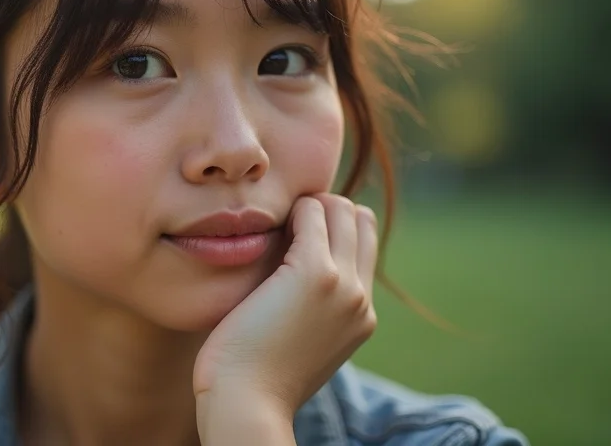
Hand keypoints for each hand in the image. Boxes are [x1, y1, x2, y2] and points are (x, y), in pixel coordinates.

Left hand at [194, 194, 378, 426]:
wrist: (247, 404)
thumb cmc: (252, 377)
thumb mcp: (293, 341)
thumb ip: (303, 310)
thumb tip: (283, 281)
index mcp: (360, 316)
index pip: (363, 245)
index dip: (330, 227)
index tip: (291, 234)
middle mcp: (361, 298)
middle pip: (361, 220)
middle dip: (323, 209)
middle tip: (281, 225)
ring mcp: (345, 285)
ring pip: (343, 209)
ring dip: (307, 206)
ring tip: (273, 227)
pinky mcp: (317, 273)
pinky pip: (312, 213)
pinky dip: (290, 210)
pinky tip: (265, 229)